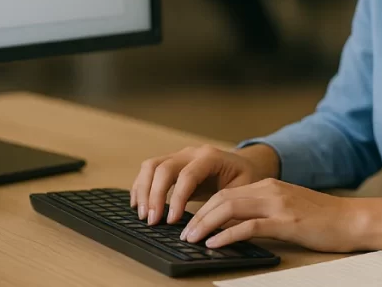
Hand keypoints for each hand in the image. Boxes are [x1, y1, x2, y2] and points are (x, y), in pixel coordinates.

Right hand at [130, 144, 277, 225]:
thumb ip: (227, 205)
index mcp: (210, 157)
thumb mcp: (243, 190)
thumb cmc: (244, 178)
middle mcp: (191, 152)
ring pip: (151, 166)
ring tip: (142, 215)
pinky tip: (137, 204)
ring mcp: (178, 155)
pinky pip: (149, 170)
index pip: (187, 175)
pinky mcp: (170, 163)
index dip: (176, 198)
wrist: (244, 163)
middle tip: (152, 221)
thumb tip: (210, 228)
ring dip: (143, 190)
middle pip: (163, 168)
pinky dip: (140, 186)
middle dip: (154, 196)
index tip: (171, 221)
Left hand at [179, 178, 381, 252]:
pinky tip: (215, 244)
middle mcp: (269, 190)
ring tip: (192, 239)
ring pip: (230, 208)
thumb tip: (234, 225)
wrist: (352, 219)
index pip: (226, 192)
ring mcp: (277, 204)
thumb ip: (263, 210)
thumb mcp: (288, 207)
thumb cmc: (322, 219)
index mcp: (268, 186)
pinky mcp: (285, 222)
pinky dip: (227, 235)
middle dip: (198, 216)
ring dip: (206, 224)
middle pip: (222, 198)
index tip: (190, 223)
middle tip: (184, 234)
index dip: (204, 207)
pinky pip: (249, 226)